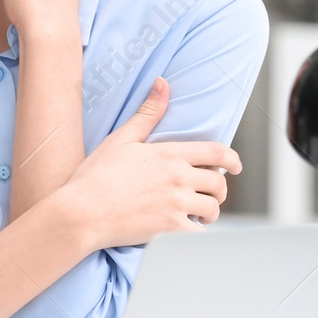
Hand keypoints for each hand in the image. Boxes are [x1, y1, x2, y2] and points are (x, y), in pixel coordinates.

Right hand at [53, 77, 241, 249]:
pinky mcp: (170, 230)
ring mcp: (176, 205)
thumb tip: (163, 83)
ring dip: (210, 212)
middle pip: (218, 183)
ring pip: (212, 209)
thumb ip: (148, 113)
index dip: (232, 159)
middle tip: (211, 195)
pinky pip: (200, 234)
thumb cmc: (95, 176)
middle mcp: (178, 179)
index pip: (216, 152)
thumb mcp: (122, 139)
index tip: (237, 166)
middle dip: (219, 189)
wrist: (80, 212)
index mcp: (169, 155)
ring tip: (199, 215)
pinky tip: (188, 231)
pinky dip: (199, 233)